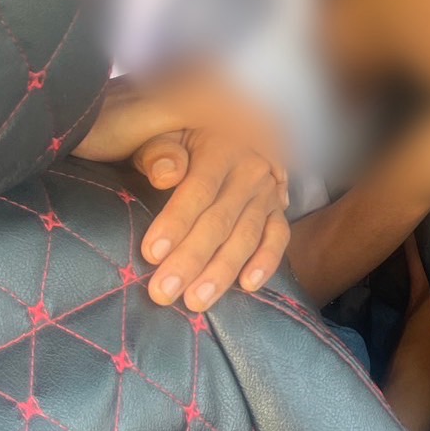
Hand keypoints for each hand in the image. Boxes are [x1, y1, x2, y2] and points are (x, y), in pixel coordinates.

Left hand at [132, 129, 289, 311]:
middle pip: (220, 220)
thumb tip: (167, 173)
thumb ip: (158, 150)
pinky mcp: (278, 208)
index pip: (198, 189)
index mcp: (220, 145)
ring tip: (196, 302)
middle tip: (163, 293)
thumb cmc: (176, 135)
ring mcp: (267, 190)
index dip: (176, 222)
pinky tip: (248, 286)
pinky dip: (267, 262)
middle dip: (191, 259)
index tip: (151, 254)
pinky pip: (278, 237)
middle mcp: (250, 167)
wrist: (217, 128)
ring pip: (246, 235)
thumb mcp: (160, 130)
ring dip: (222, 271)